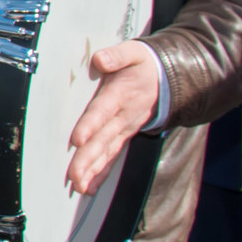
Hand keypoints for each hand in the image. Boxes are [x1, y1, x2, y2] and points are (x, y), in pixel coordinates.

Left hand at [67, 42, 163, 195]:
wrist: (168, 79)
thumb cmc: (142, 65)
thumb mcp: (133, 53)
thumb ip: (117, 56)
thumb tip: (101, 60)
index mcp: (120, 95)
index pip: (102, 111)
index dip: (90, 125)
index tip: (78, 140)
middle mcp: (122, 116)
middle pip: (103, 139)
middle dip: (88, 159)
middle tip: (74, 176)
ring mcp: (124, 129)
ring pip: (107, 153)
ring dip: (93, 171)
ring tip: (80, 187)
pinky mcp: (124, 136)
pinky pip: (112, 157)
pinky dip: (102, 173)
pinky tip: (90, 187)